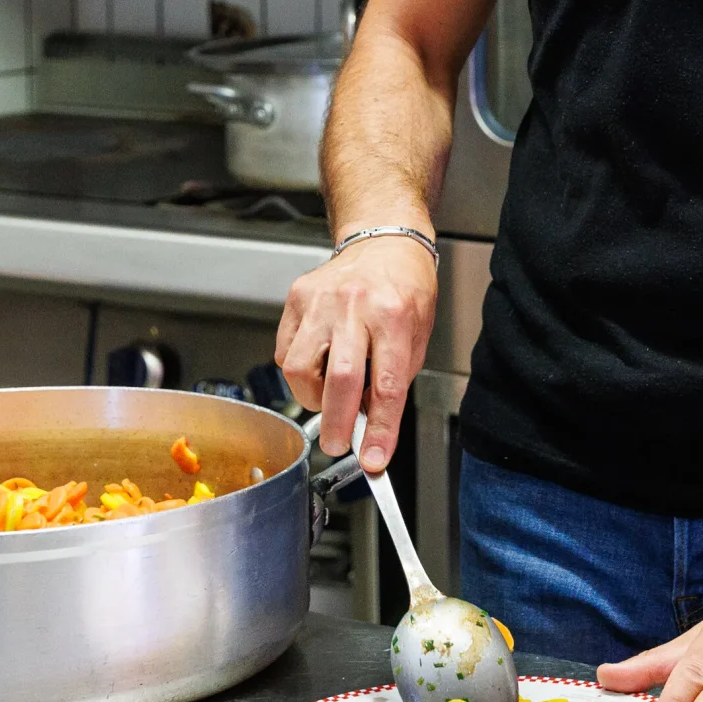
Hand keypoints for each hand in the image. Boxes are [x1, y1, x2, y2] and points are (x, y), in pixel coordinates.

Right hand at [274, 236, 436, 470]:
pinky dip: (299, 372)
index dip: (379, 430)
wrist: (383, 242)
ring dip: (314, 396)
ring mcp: (321, 300)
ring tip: (330, 394)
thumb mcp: (417, 336)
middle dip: (336, 424)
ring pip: (300, 368)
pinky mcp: (297, 299)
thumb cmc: (405, 289)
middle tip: (337, 444)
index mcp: (395, 315)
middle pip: (339, 380)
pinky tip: (317, 366)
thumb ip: (393, 381)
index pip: (386, 386)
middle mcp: (355, 305)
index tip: (373, 459)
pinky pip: (285, 352)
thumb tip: (370, 430)